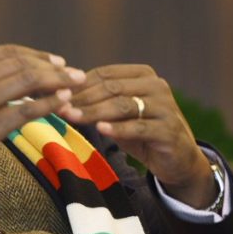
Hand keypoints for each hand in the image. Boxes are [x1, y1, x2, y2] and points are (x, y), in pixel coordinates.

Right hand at [0, 28, 84, 198]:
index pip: (8, 52)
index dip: (36, 54)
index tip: (56, 60)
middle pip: (22, 64)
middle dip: (53, 66)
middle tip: (73, 72)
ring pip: (27, 82)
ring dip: (57, 81)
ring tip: (75, 84)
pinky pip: (25, 111)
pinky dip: (48, 104)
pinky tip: (62, 102)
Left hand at [63, 64, 215, 208]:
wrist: (176, 159)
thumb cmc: (141, 131)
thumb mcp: (118, 114)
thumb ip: (97, 102)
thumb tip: (60, 95)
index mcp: (143, 74)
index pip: (105, 74)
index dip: (79, 84)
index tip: (55, 93)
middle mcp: (156, 85)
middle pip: (112, 88)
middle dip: (83, 98)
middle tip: (59, 106)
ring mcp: (165, 106)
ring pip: (123, 106)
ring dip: (94, 112)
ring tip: (72, 117)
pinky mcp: (169, 129)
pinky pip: (139, 127)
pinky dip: (118, 128)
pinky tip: (101, 130)